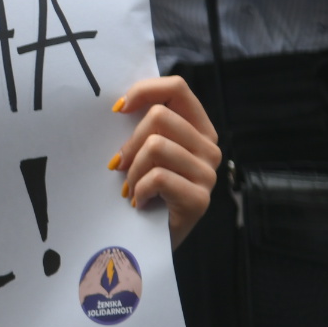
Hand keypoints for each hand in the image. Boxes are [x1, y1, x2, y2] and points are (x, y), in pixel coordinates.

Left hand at [108, 76, 220, 247]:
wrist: (148, 238)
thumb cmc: (143, 189)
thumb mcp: (144, 151)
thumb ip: (144, 125)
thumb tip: (120, 102)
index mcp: (198, 130)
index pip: (177, 88)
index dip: (144, 91)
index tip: (118, 109)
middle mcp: (209, 149)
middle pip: (159, 117)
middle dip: (130, 142)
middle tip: (120, 166)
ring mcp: (208, 174)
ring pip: (155, 146)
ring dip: (132, 170)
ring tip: (131, 188)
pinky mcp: (199, 199)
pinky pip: (157, 177)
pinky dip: (138, 190)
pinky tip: (139, 202)